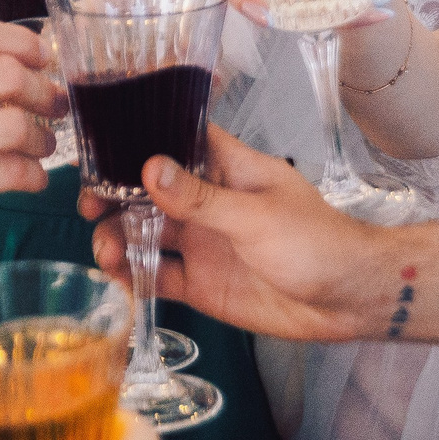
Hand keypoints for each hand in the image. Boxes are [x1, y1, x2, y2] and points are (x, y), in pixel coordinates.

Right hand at [0, 17, 56, 258]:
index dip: (23, 42)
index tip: (40, 58)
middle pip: (11, 73)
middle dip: (44, 89)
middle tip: (54, 104)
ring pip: (18, 125)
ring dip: (42, 137)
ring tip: (40, 146)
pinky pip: (11, 174)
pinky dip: (33, 176)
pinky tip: (29, 178)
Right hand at [79, 126, 438, 343]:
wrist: (347, 300)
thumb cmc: (316, 242)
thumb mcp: (254, 215)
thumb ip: (199, 197)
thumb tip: (148, 167)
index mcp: (226, 168)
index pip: (175, 139)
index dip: (137, 140)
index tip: (99, 149)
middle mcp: (207, 201)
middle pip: (147, 189)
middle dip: (114, 195)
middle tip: (91, 208)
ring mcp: (202, 242)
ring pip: (144, 232)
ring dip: (119, 237)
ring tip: (107, 252)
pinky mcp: (201, 283)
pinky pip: (157, 274)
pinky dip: (133, 274)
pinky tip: (118, 275)